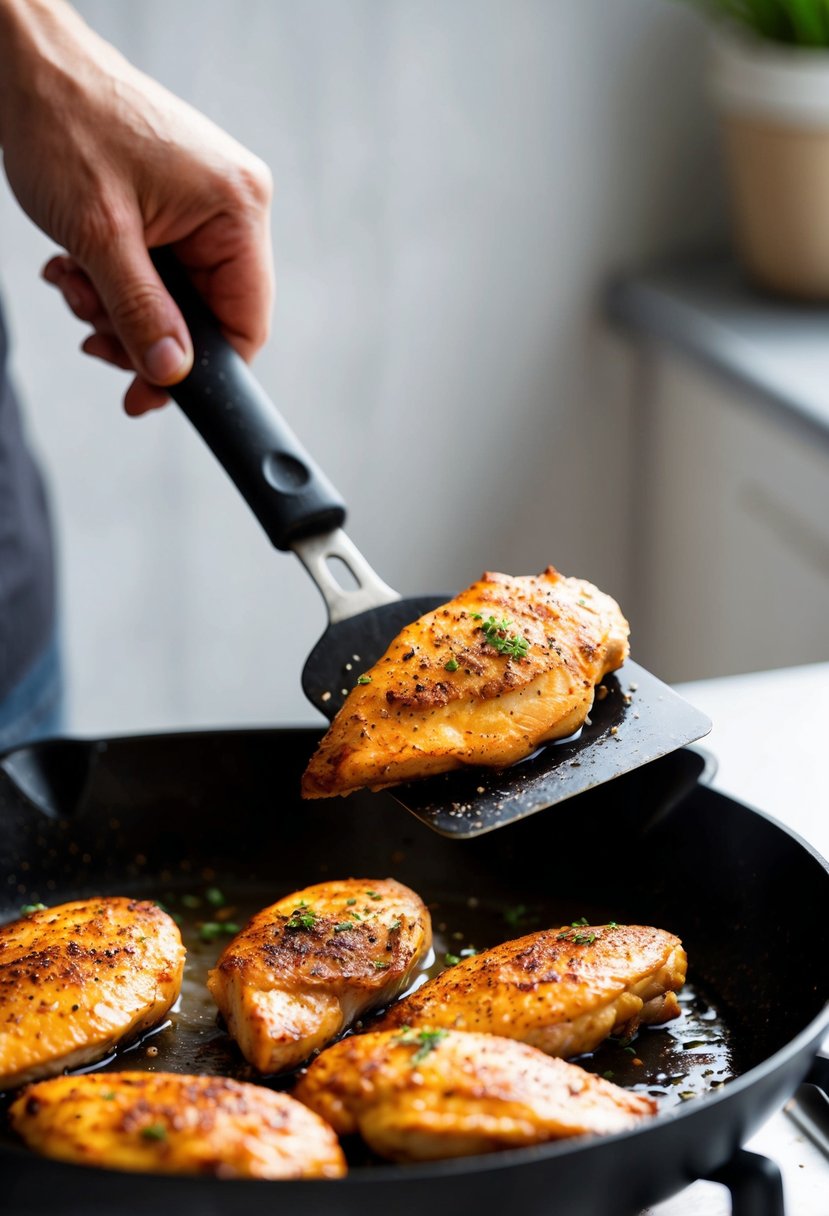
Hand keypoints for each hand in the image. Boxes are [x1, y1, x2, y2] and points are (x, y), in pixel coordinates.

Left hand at [0, 0, 272, 414]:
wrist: (26, 64)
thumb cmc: (65, 124)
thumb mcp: (100, 238)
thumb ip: (141, 313)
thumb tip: (172, 374)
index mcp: (237, 210)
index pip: (246, 323)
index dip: (201, 369)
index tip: (150, 393)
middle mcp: (233, 207)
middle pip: (206, 316)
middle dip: (142, 332)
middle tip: (91, 332)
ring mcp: (205, 205)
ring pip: (175, 298)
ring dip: (118, 308)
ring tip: (72, 283)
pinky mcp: (176, 204)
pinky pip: (158, 270)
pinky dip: (115, 280)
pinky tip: (76, 265)